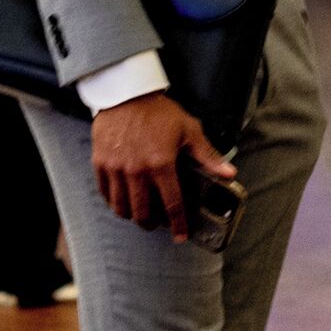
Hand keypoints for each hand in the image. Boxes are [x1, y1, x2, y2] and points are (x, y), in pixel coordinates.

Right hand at [89, 92, 231, 239]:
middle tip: (157, 224)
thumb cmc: (159, 112)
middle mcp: (137, 171)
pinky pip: (104, 192)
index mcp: (161, 164)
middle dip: (151, 224)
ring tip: (139, 214)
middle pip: (142, 212)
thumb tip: (229, 174)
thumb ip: (208, 156)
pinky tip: (121, 201)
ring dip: (131, 216)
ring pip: (120, 206)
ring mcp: (116, 168)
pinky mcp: (100, 163)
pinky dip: (113, 202)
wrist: (126, 94)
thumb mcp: (189, 130)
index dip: (178, 224)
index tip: (181, 236)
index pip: (172, 204)